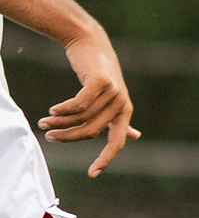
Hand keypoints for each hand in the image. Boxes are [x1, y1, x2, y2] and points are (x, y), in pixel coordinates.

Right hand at [38, 33, 139, 176]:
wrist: (91, 43)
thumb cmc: (99, 73)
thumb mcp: (112, 97)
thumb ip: (120, 117)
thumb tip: (134, 136)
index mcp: (124, 112)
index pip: (117, 142)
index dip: (106, 159)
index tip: (92, 174)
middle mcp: (122, 104)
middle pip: (90, 131)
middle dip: (67, 136)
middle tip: (48, 135)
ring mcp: (113, 92)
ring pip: (81, 117)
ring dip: (59, 121)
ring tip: (45, 121)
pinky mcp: (101, 81)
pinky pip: (78, 104)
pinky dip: (63, 109)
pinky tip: (53, 109)